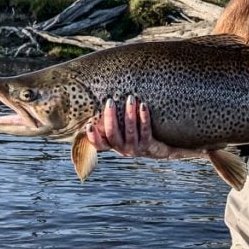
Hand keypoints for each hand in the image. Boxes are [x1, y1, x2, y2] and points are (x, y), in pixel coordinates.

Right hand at [85, 95, 200, 159]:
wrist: (159, 149)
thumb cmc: (136, 135)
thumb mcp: (122, 132)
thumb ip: (112, 123)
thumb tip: (99, 100)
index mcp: (113, 145)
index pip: (99, 144)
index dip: (93, 136)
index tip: (88, 125)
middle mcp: (122, 149)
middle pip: (113, 134)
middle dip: (111, 117)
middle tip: (110, 101)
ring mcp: (136, 148)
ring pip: (130, 131)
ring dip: (129, 114)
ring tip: (130, 99)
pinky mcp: (149, 145)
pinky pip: (146, 130)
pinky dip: (144, 117)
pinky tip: (143, 106)